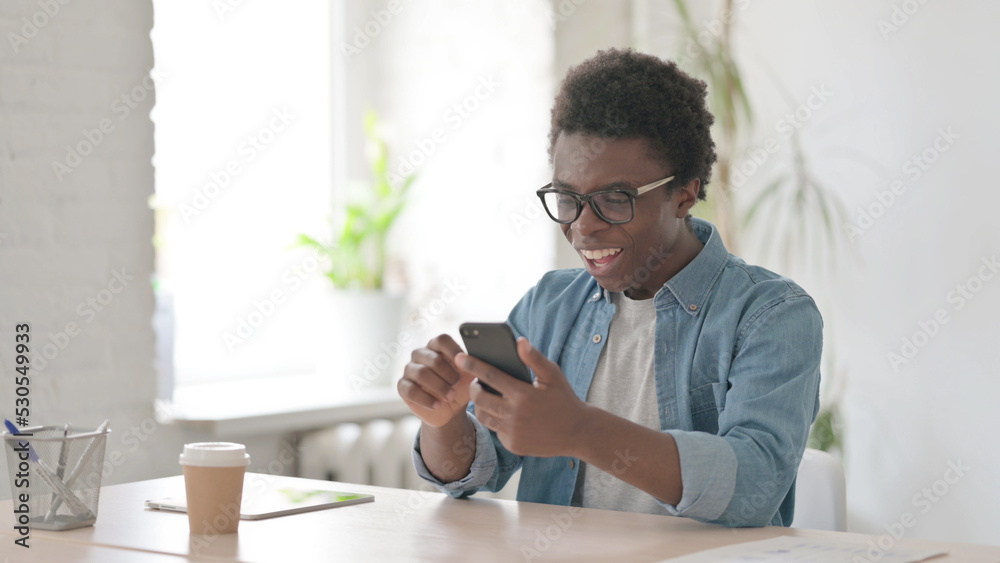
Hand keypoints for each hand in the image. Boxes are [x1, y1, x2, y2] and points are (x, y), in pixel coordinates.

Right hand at [398, 334, 475, 427]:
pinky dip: (426, 399)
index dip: (453, 350)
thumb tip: (475, 358)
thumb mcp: (470, 376)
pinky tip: (438, 405)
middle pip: (433, 358)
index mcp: (437, 346)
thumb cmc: (461, 386)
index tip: (463, 362)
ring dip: (439, 386)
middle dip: (448, 373)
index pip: (441, 340)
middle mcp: (420, 354)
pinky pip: (410, 390)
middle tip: (458, 383)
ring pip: (421, 373)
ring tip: (451, 396)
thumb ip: (473, 364)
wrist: (450, 409)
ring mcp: (409, 369)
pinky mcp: (402, 386)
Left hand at [463, 337, 589, 456]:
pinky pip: (496, 431)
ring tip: (487, 396)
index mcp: (523, 394)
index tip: (460, 357)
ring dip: (480, 405)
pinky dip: (496, 421)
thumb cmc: (564, 399)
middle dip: (473, 388)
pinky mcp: (513, 445)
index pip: (490, 376)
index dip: (473, 365)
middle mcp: (515, 414)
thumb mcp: (553, 375)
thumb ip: (534, 358)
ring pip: (483, 416)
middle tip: (477, 382)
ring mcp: (513, 432)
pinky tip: (504, 414)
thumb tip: (519, 341)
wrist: (578, 432)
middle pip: (479, 398)